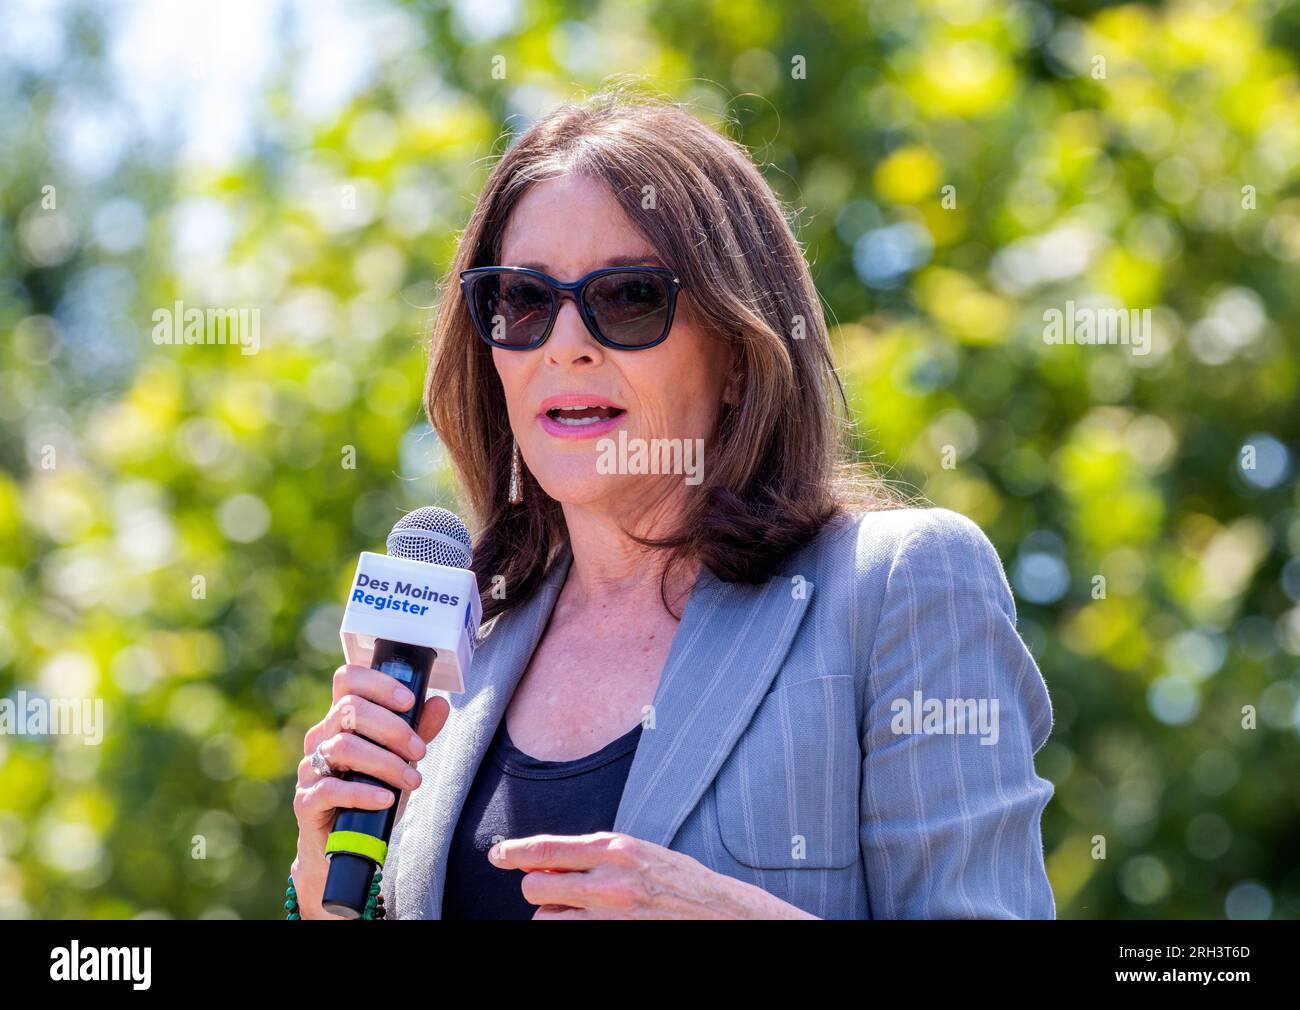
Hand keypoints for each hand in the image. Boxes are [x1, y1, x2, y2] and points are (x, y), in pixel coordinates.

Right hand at [290, 664, 450, 918]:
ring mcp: (310, 768)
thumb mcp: (399, 760)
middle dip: (393, 728)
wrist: (341, 846)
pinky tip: (386, 799)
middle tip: (420, 751)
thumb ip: (417, 731)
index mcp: (340, 720)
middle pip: (349, 710)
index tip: (409, 701)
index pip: (348, 680)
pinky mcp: (306, 801)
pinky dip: (363, 793)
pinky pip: (331, 789)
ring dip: (385, 762)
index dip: (377, 683)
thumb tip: (439, 702)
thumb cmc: (370, 795)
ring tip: (413, 780)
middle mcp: (321, 737)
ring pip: (342, 747)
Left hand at [488, 831, 819, 918]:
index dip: (513, 852)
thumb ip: (598, 854)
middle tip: (559, 894)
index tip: (496, 856)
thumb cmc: (680, 882)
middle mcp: (610, 880)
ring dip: (556, 919)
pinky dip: (571, 931)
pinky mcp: (613, 940)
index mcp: (616, 848)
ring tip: (583, 914)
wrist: (724, 915)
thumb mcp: (641, 853)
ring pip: (547, 921)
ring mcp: (611, 916)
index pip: (547, 848)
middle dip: (540, 891)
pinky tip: (590, 924)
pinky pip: (568, 938)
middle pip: (536, 888)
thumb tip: (548, 862)